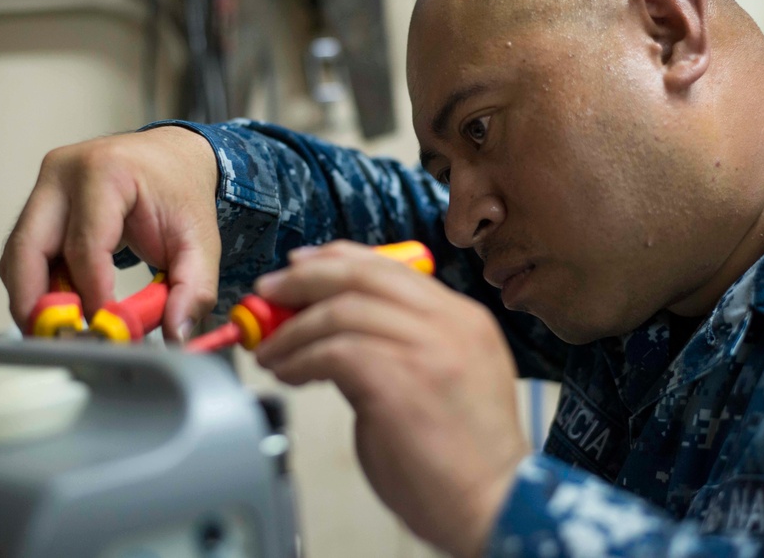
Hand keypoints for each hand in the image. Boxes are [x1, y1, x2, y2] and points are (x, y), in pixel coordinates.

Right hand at [0, 126, 220, 339]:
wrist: (171, 158)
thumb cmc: (181, 192)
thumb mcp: (201, 239)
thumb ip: (194, 288)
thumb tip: (175, 333)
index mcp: (105, 172)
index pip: (84, 247)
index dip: (92, 295)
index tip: (108, 330)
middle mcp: (62, 173)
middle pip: (28, 250)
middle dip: (40, 305)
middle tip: (64, 343)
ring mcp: (43, 187)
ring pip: (17, 257)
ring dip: (35, 299)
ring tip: (68, 332)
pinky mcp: (37, 205)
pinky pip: (25, 255)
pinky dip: (39, 286)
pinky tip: (67, 308)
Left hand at [253, 240, 527, 557]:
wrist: (494, 504)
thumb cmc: (463, 457)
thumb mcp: (438, 380)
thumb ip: (396, 348)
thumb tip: (331, 336)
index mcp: (463, 318)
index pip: (391, 267)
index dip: (337, 260)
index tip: (301, 267)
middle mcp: (450, 322)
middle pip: (363, 273)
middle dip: (305, 278)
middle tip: (268, 291)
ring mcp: (428, 348)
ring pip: (341, 309)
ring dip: (293, 330)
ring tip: (271, 352)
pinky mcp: (399, 379)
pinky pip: (333, 350)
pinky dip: (300, 359)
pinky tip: (288, 374)